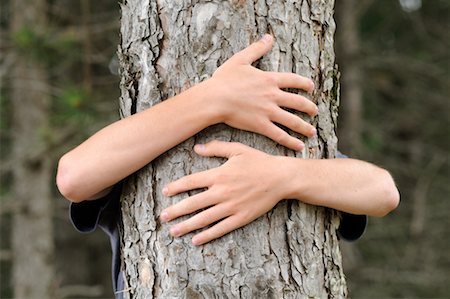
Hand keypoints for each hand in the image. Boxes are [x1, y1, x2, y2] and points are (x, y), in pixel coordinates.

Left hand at [160, 140, 289, 244]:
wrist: (281, 177)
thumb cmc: (259, 161)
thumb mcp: (238, 149)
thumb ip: (216, 148)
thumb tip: (197, 148)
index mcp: (219, 174)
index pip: (191, 182)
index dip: (176, 187)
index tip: (165, 192)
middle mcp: (222, 192)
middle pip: (193, 203)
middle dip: (176, 211)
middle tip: (163, 217)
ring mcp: (231, 206)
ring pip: (204, 219)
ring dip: (187, 226)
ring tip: (173, 231)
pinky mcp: (241, 217)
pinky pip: (220, 228)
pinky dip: (207, 235)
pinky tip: (196, 240)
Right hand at [206, 34, 317, 150]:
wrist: (215, 99)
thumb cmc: (224, 79)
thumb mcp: (240, 59)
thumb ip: (257, 49)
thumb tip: (268, 37)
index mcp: (270, 79)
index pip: (294, 80)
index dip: (305, 84)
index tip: (311, 88)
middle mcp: (273, 96)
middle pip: (298, 102)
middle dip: (309, 107)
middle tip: (314, 111)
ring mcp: (268, 112)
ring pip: (292, 120)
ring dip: (304, 127)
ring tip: (312, 131)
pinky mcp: (261, 125)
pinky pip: (280, 135)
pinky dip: (291, 142)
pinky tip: (299, 147)